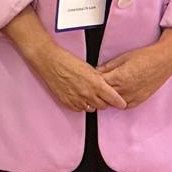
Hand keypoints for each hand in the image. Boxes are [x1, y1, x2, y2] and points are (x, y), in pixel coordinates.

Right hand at [3, 8, 126, 112]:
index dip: (119, 102)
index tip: (121, 103)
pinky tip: (78, 96)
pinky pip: (79, 110)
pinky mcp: (67, 103)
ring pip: (92, 109)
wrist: (49, 62)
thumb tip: (107, 88)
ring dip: (92, 103)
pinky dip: (81, 105)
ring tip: (87, 94)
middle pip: (103, 106)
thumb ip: (99, 80)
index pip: (114, 99)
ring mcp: (77, 100)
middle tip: (101, 95)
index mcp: (96, 84)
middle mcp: (88, 94)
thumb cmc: (68, 61)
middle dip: (104, 101)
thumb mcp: (89, 68)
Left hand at [99, 30, 171, 107]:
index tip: (89, 79)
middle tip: (95, 86)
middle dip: (99, 90)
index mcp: (119, 77)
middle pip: (104, 95)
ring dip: (108, 98)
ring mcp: (133, 96)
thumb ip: (108, 66)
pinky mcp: (140, 100)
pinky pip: (125, 106)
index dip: (93, 81)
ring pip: (113, 103)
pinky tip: (117, 95)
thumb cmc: (145, 56)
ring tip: (106, 90)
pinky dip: (119, 102)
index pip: (99, 84)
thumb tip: (95, 71)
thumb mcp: (122, 58)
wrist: (164, 60)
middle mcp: (126, 89)